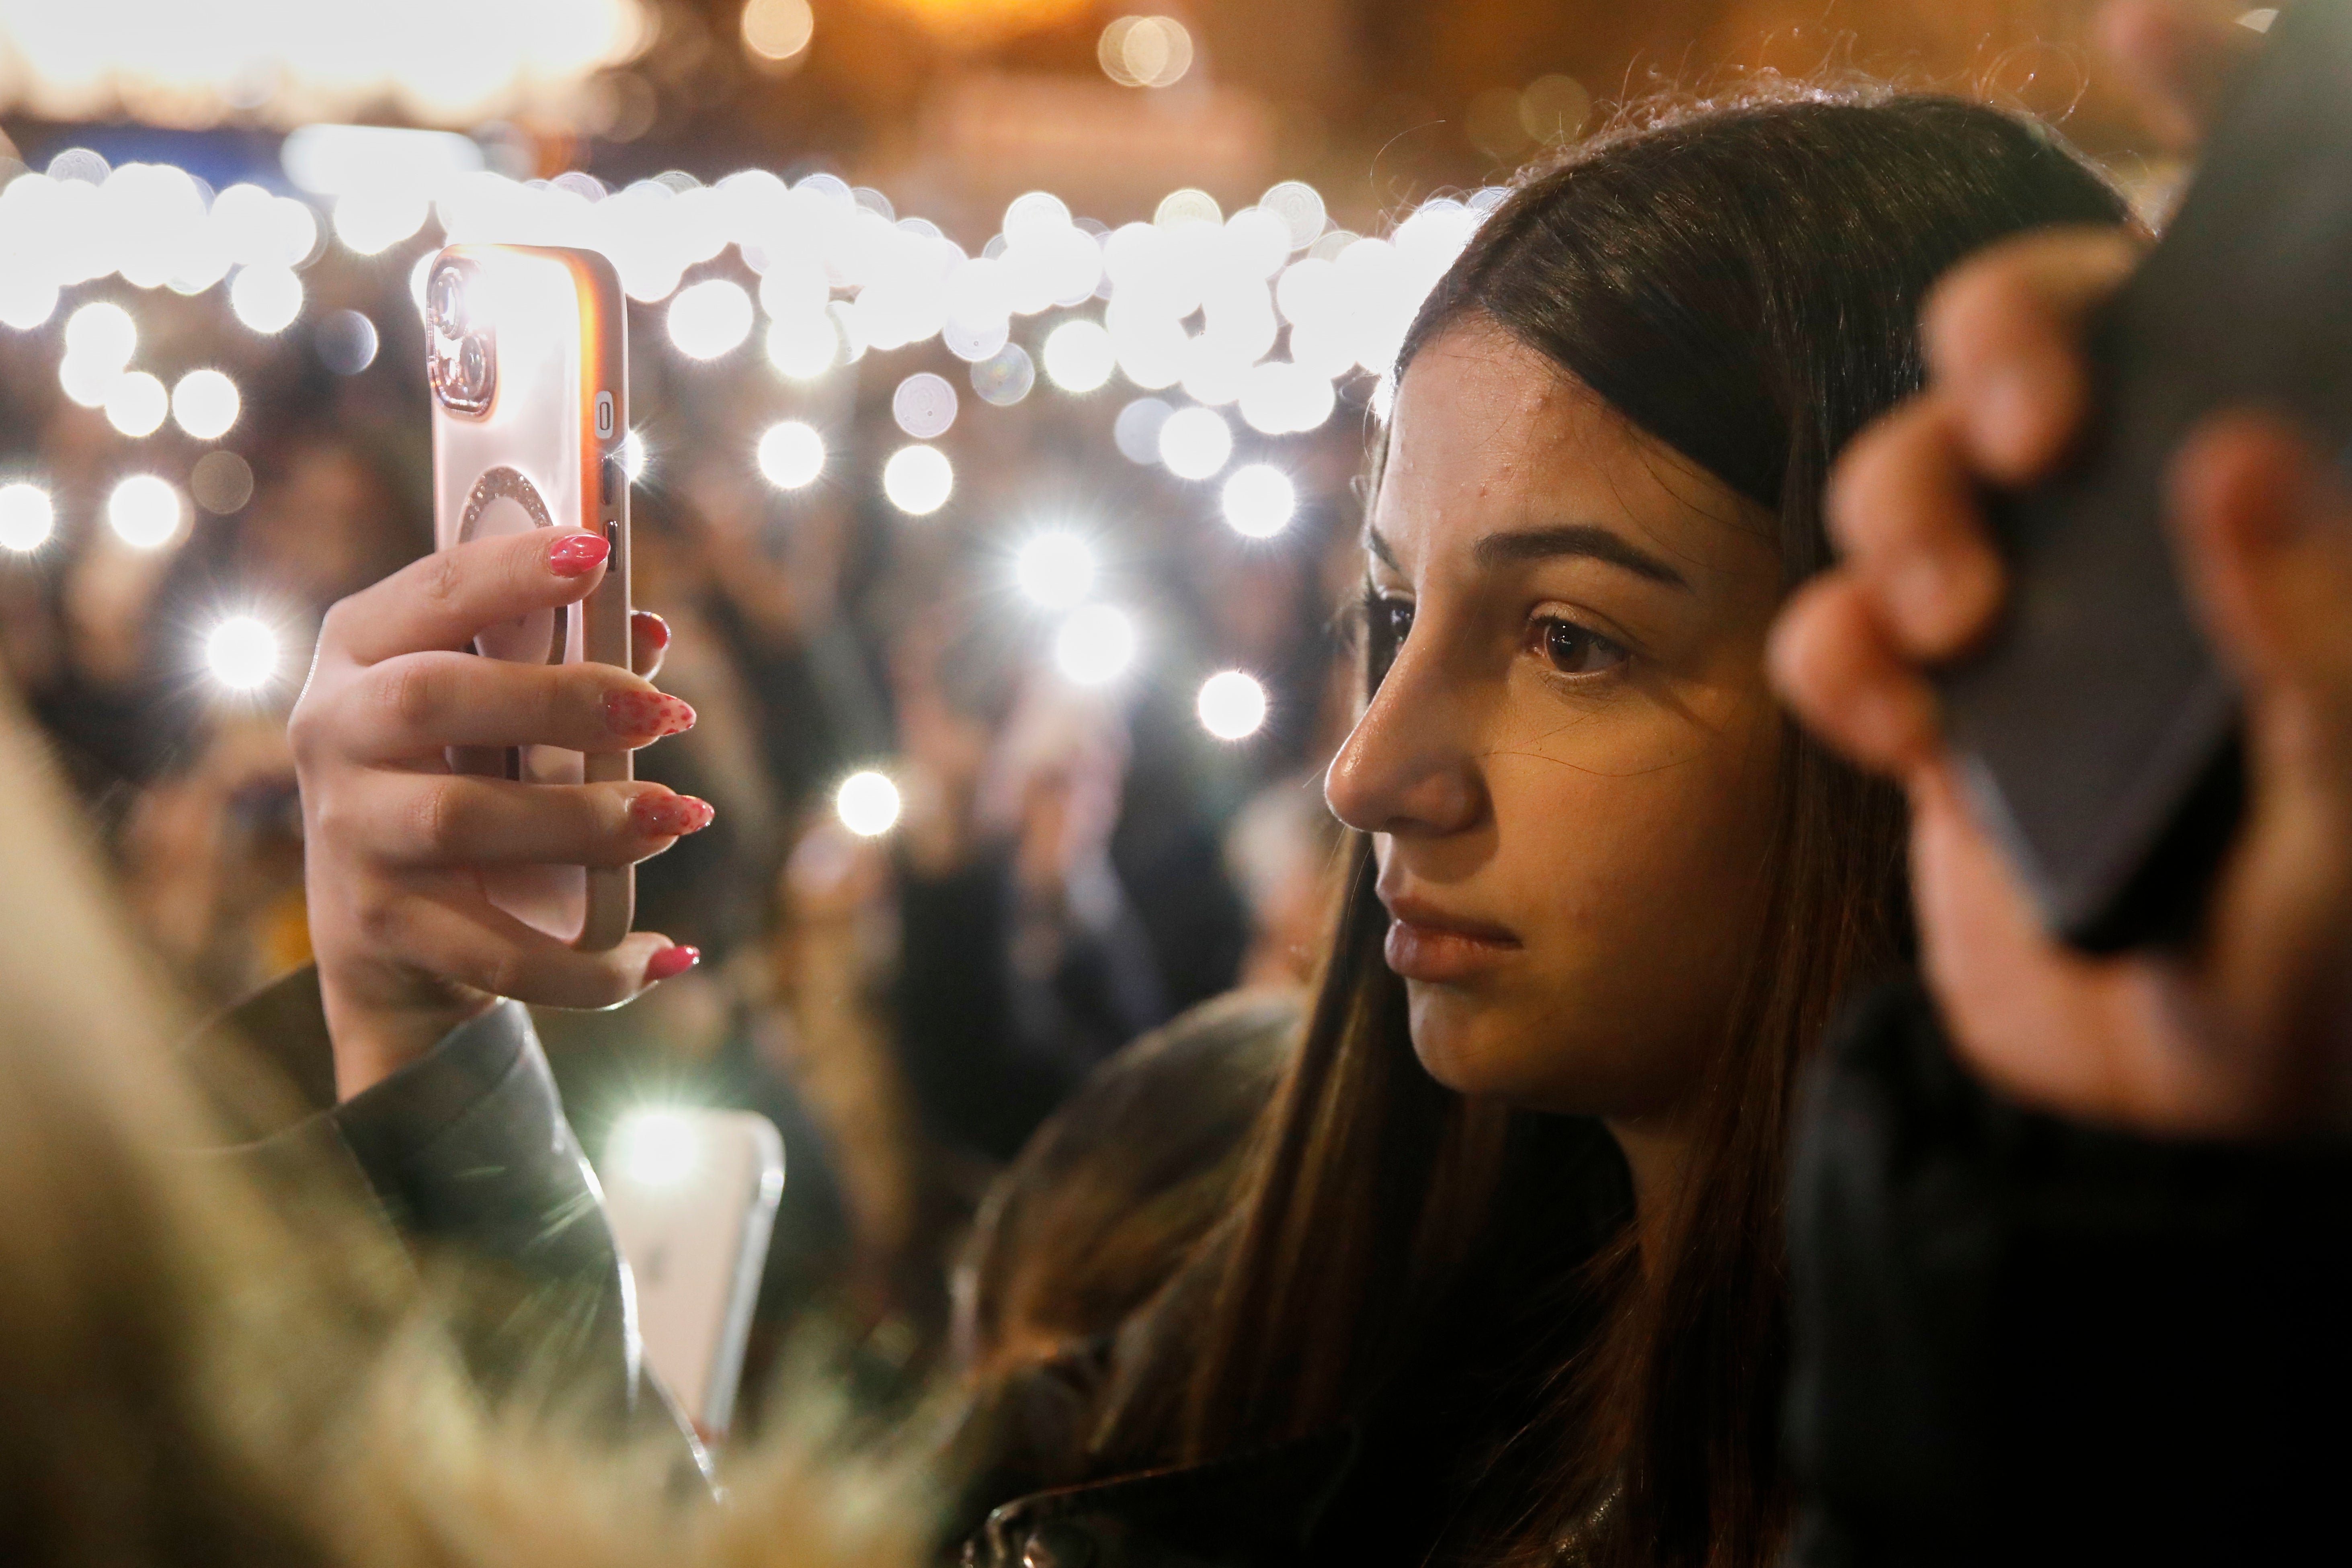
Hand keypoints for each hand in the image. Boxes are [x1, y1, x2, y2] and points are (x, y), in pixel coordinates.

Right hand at [292, 527, 712, 1098]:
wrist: (389, 942)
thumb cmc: (462, 783)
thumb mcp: (498, 719)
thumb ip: (563, 666)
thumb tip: (648, 627)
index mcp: (359, 654)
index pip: (431, 591)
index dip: (510, 569)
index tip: (597, 551)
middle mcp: (334, 735)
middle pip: (434, 696)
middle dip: (560, 699)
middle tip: (664, 713)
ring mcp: (349, 836)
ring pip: (464, 819)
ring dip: (587, 821)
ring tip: (678, 816)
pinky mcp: (385, 929)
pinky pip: (500, 953)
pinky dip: (594, 965)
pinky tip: (669, 954)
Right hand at [1771, 162, 2351, 1129]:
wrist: (2170, 1127)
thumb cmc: (2320, 988)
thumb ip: (2319, 650)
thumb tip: (2237, 461)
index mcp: (2295, 506)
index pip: (2265, 276)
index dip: (2222, 113)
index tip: (2156, 14)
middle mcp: (2158, 519)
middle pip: (2043, 318)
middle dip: (2013, 333)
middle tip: (2042, 439)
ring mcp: (2035, 608)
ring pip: (1914, 461)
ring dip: (1908, 512)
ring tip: (1957, 629)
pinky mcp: (1934, 702)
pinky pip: (1836, 625)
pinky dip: (1841, 657)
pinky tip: (1902, 725)